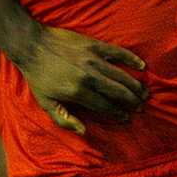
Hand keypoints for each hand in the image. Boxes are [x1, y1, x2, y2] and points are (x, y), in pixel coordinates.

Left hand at [16, 26, 147, 134]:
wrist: (31, 45)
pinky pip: (118, 52)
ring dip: (136, 86)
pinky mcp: (94, 45)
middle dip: (133, 102)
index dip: (119, 114)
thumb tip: (83, 131)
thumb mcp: (45, 102)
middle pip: (118, 92)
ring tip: (145, 93)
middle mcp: (88, 76)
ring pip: (121, 75)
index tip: (127, 118)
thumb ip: (63, 119)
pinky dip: (131, 59)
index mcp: (77, 92)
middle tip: (141, 108)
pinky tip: (142, 66)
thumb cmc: (38, 76)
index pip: (105, 106)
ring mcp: (93, 59)